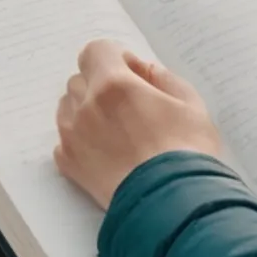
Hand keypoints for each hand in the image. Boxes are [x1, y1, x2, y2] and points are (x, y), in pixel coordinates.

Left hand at [54, 40, 227, 207]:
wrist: (172, 206)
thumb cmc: (187, 154)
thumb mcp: (190, 104)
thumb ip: (163, 77)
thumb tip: (142, 69)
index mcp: (115, 84)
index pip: (95, 51)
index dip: (115, 58)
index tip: (133, 75)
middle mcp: (86, 106)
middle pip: (80, 79)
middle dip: (101, 85)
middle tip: (129, 106)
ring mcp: (74, 136)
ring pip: (68, 108)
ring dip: (88, 110)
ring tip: (118, 131)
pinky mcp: (70, 164)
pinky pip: (65, 139)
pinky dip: (81, 139)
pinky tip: (107, 152)